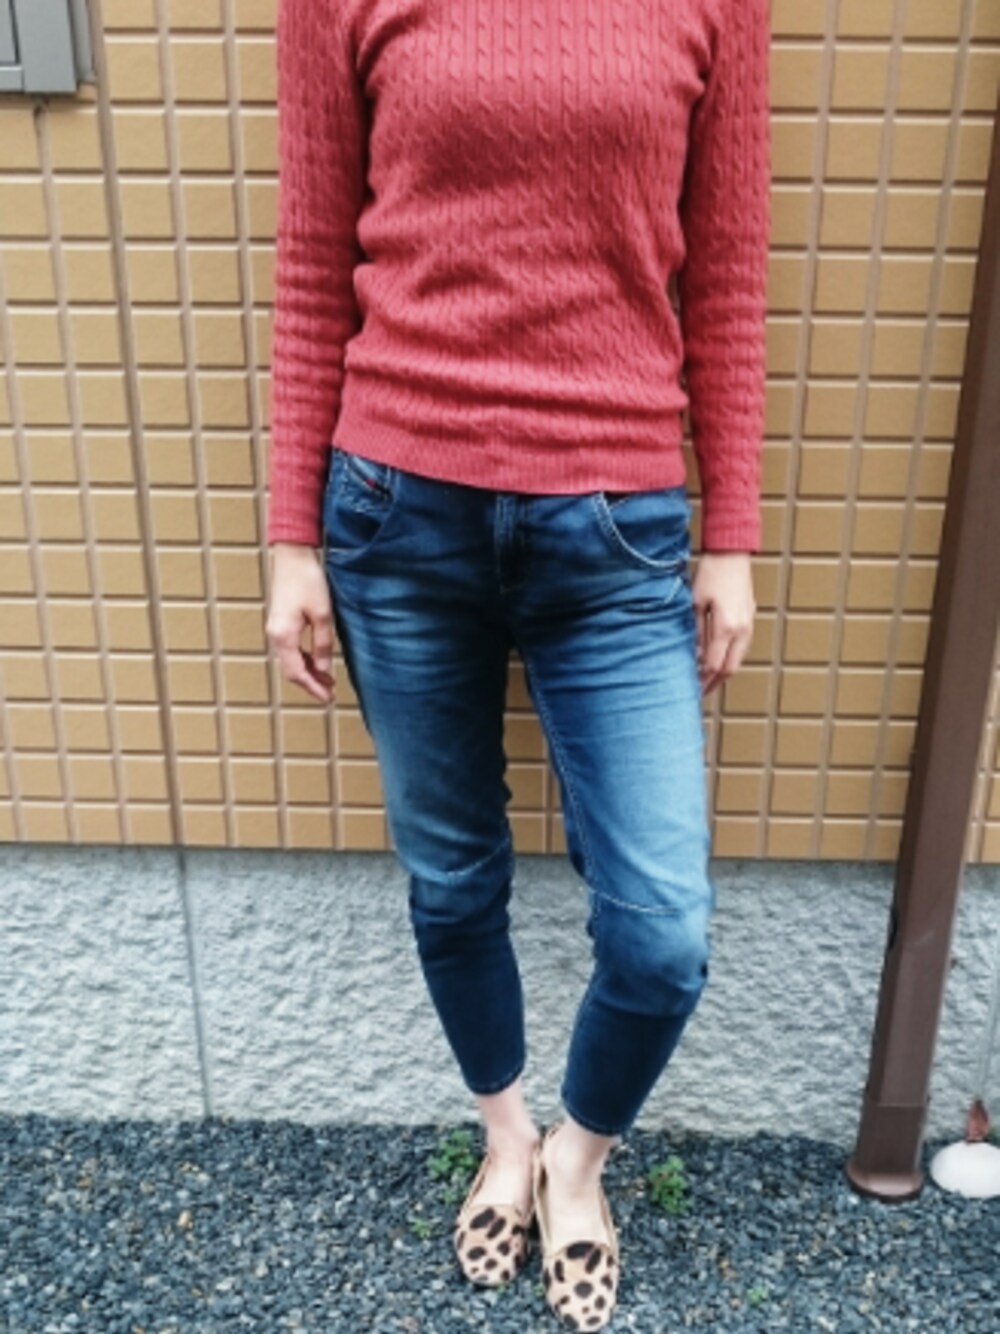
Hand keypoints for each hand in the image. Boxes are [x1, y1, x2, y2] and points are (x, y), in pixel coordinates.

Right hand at [265, 543, 335, 703]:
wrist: (293, 556)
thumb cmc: (307, 580)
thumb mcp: (323, 614)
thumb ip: (323, 644)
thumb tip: (325, 669)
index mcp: (284, 636)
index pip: (297, 672)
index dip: (313, 688)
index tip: (327, 698)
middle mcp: (275, 635)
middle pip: (291, 670)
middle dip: (310, 684)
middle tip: (329, 694)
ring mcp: (276, 629)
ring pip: (290, 661)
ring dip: (308, 672)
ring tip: (327, 681)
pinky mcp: (280, 623)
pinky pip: (290, 649)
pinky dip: (304, 659)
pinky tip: (318, 662)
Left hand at [692, 551, 755, 695]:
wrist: (732, 553)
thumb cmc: (711, 573)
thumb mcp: (695, 603)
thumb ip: (695, 632)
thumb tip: (693, 655)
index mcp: (726, 627)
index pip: (714, 665)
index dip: (702, 679)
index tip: (690, 687)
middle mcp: (741, 630)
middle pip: (729, 668)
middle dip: (713, 683)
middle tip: (698, 691)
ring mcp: (748, 625)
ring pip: (737, 660)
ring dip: (722, 673)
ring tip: (706, 680)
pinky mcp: (749, 619)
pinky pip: (741, 648)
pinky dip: (729, 659)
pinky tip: (717, 660)